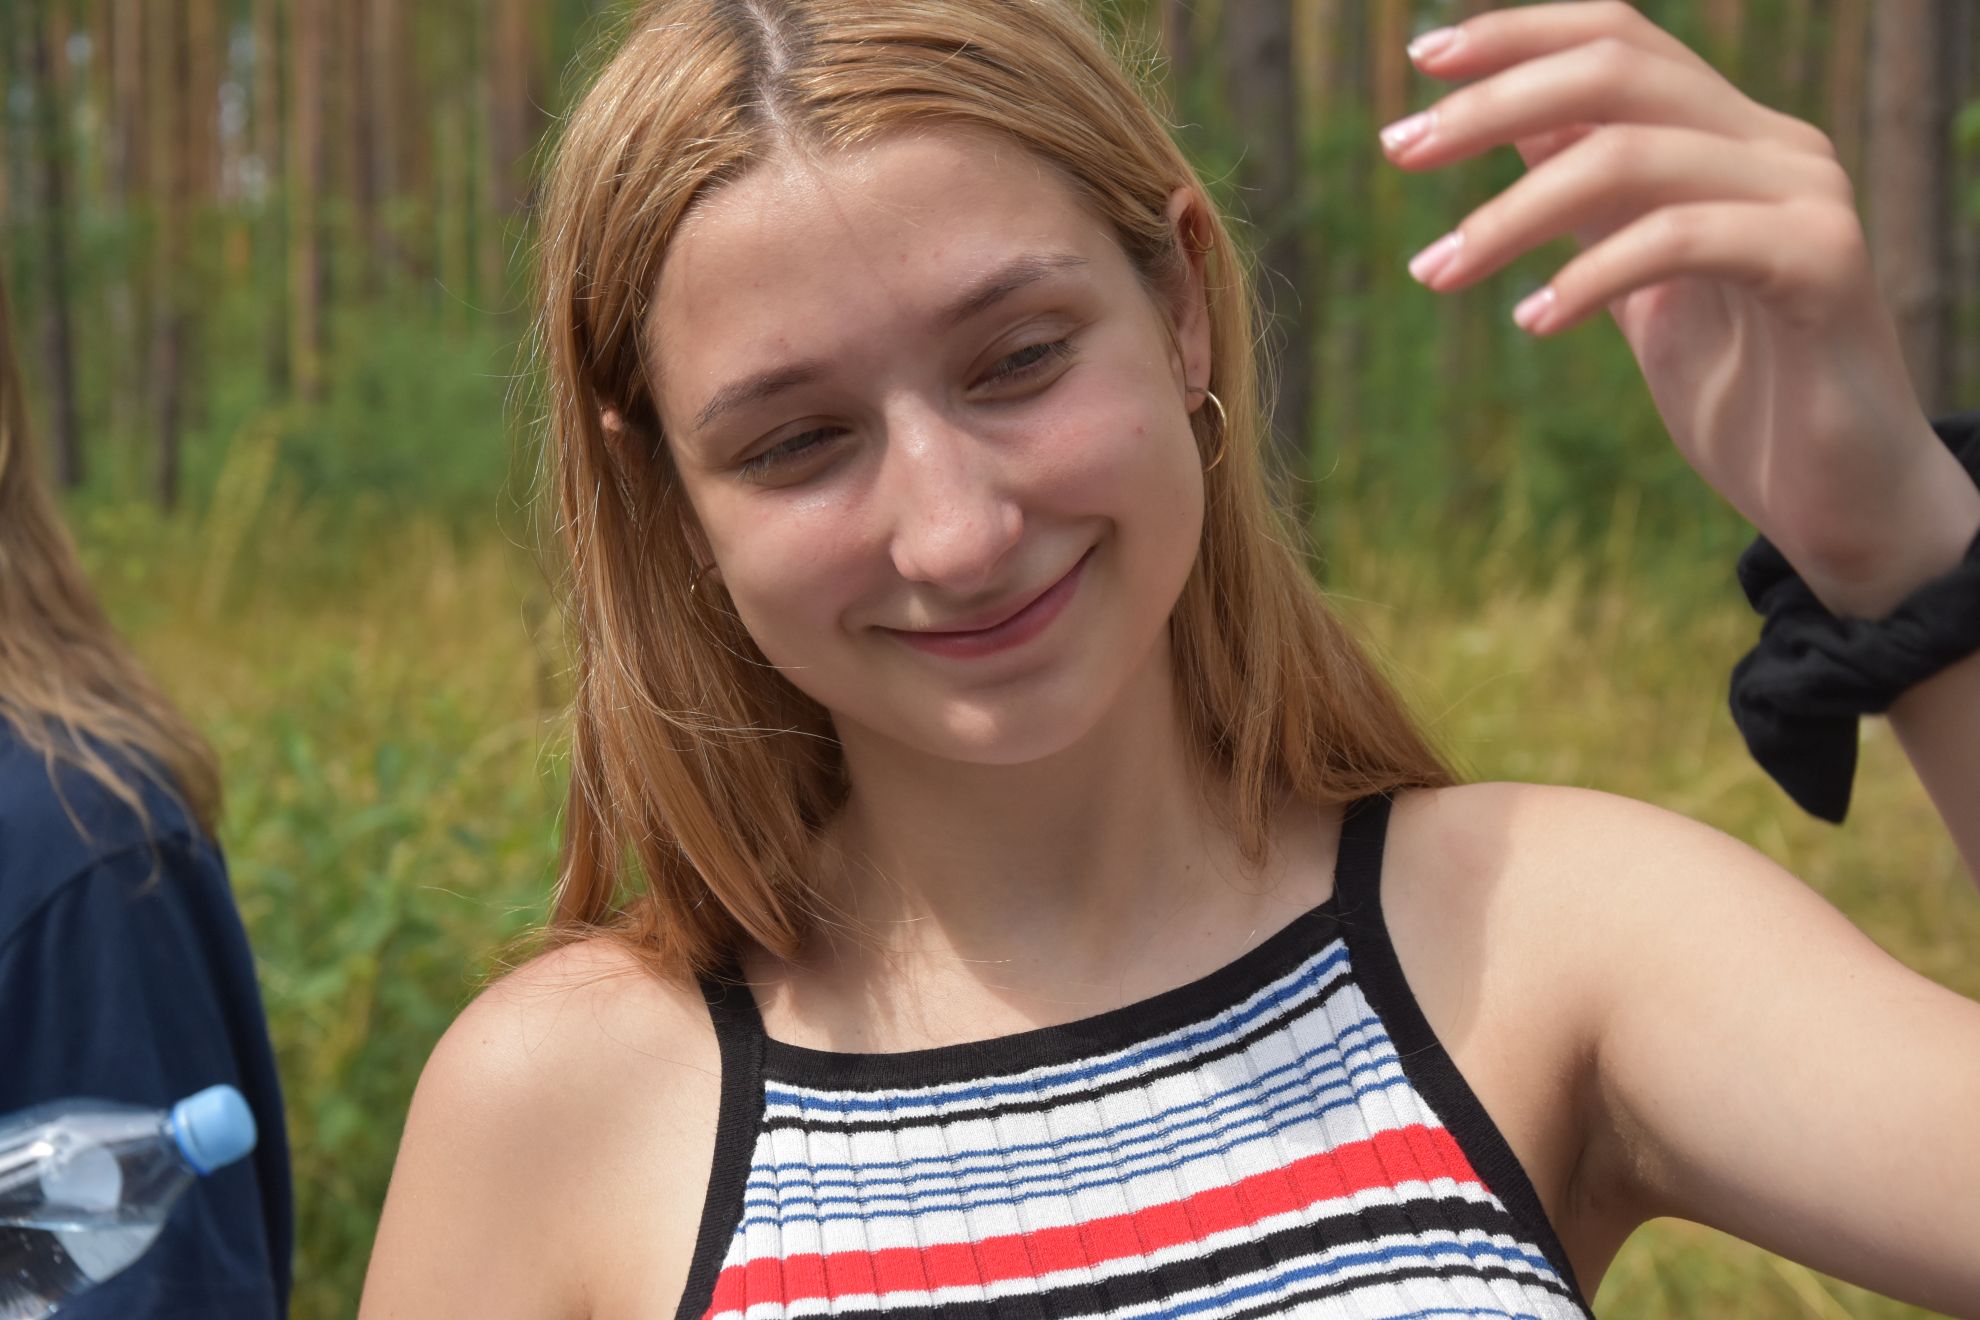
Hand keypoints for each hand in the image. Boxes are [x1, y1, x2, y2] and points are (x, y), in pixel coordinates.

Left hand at [1380, 0, 1979, 616]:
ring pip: (1633, 154)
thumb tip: (1518, 127)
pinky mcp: (1823, 265)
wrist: (1843, 501)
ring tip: (1432, 272)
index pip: (1618, 40)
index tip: (1419, 58)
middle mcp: (1774, 146)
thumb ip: (1594, 204)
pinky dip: (1591, 273)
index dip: (1517, 36)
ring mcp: (1805, 198)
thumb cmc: (1741, 395)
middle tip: (1396, 153)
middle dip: (1491, 104)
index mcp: (1727, 140)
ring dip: (1512, 212)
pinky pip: (1683, 239)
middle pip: (1617, 70)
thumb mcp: (1640, 285)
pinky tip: (1532, 320)